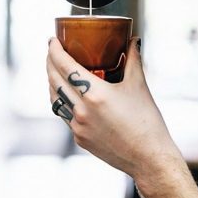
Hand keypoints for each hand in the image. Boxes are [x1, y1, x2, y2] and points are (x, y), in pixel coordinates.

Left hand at [46, 37, 181, 177]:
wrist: (149, 158)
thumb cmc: (147, 121)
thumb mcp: (139, 85)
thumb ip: (133, 59)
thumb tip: (133, 40)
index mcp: (95, 94)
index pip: (64, 66)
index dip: (54, 50)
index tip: (52, 40)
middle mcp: (81, 110)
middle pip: (54, 80)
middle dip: (49, 62)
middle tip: (52, 51)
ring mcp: (78, 126)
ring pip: (54, 98)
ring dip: (51, 82)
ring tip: (55, 70)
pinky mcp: (79, 138)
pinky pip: (64, 115)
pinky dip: (61, 100)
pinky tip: (67, 95)